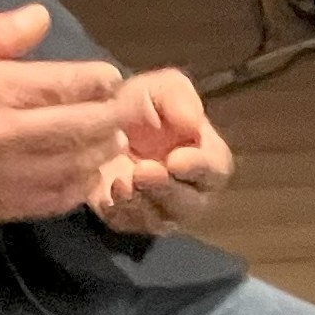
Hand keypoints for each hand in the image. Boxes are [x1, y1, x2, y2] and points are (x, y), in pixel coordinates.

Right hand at [0, 6, 129, 231]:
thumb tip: (40, 17)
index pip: (66, 83)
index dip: (98, 81)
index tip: (111, 78)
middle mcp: (11, 133)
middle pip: (84, 126)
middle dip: (115, 117)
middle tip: (130, 110)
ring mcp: (13, 174)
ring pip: (79, 164)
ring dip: (103, 151)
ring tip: (113, 139)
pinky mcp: (8, 206)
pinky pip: (60, 198)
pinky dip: (81, 185)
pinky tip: (86, 173)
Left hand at [91, 68, 233, 234]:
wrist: (99, 125)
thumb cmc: (141, 106)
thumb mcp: (159, 89)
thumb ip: (177, 96)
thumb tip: (192, 120)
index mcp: (206, 157)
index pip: (216, 170)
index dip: (199, 167)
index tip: (175, 159)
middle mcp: (191, 192)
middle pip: (191, 204)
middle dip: (166, 189)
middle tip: (143, 171)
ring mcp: (162, 212)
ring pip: (161, 220)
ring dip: (142, 202)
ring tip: (123, 181)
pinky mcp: (131, 221)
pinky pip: (130, 225)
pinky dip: (120, 211)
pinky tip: (109, 192)